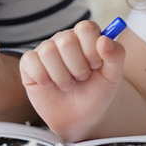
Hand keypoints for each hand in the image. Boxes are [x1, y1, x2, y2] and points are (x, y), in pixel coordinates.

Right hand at [19, 20, 125, 140]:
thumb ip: (116, 56)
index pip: (85, 28)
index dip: (91, 49)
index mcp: (85, 37)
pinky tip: (49, 85)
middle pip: (66, 40)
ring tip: (68, 85)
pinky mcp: (29, 63)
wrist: (79, 117)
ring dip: (61, 75)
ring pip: (48, 51)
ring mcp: (45, 50)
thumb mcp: (112, 77)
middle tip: (81, 78)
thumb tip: (105, 40)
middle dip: (77, 66)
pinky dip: (42, 77)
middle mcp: (64, 39)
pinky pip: (30, 60)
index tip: (96, 66)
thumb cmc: (96, 93)